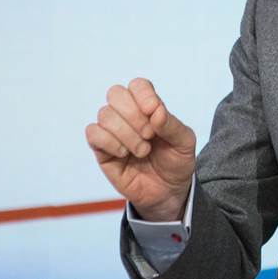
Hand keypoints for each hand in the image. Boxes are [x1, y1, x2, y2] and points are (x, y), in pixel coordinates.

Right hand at [85, 78, 196, 220]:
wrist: (168, 192)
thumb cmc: (176, 163)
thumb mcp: (184, 143)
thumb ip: (172, 125)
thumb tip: (156, 111)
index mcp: (149, 108)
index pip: (138, 85)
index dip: (143, 94)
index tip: (153, 111)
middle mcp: (128, 116)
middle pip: (116, 94)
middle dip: (133, 114)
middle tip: (149, 135)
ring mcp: (113, 132)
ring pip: (105, 114)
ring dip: (126, 133)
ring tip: (143, 151)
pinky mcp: (102, 150)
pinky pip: (93, 133)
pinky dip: (109, 141)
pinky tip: (124, 153)